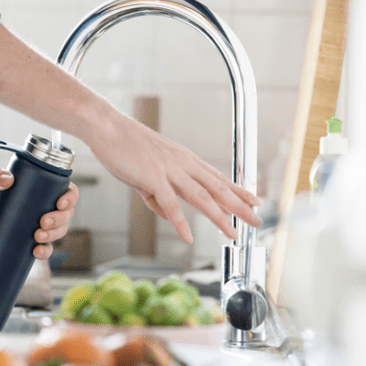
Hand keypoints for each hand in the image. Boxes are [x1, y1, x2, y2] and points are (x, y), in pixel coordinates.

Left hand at [0, 166, 78, 258]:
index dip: (70, 198)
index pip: (67, 190)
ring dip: (54, 235)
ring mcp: (38, 225)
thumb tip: (7, 179)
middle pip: (66, 214)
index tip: (60, 203)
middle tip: (42, 221)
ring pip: (59, 231)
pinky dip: (44, 252)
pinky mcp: (28, 241)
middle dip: (60, 219)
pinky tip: (36, 252)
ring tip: (37, 236)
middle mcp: (45, 206)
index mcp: (43, 188)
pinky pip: (45, 248)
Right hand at [89, 115, 261, 243]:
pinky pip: (170, 204)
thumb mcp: (145, 173)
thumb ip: (157, 196)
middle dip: (240, 206)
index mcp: (184, 160)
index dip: (238, 190)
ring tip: (233, 233)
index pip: (217, 177)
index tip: (254, 200)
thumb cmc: (124, 146)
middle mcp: (183, 164)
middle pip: (218, 188)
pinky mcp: (152, 177)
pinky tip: (188, 237)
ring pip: (201, 197)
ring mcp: (169, 170)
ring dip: (219, 217)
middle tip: (257, 220)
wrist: (107, 127)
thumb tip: (166, 215)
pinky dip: (180, 222)